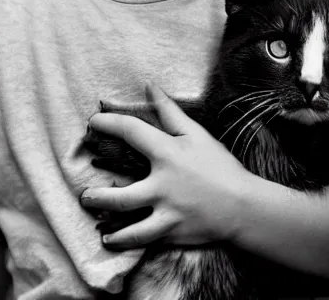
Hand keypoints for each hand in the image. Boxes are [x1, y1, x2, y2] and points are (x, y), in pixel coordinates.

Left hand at [80, 83, 251, 249]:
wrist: (243, 205)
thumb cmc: (219, 166)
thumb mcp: (197, 134)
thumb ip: (170, 111)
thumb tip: (150, 86)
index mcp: (168, 154)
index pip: (131, 132)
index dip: (109, 123)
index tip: (94, 122)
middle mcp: (162, 186)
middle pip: (120, 196)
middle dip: (97, 197)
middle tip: (85, 194)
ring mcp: (166, 212)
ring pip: (128, 225)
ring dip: (106, 223)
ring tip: (94, 220)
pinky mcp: (172, 231)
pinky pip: (142, 240)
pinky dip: (125, 242)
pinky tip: (112, 241)